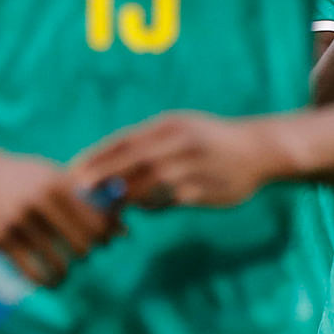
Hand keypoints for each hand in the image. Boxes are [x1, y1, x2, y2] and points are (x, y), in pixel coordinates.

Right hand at [0, 151, 115, 286]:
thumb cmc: (24, 177)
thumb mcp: (55, 178)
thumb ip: (89, 200)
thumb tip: (125, 230)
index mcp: (59, 184)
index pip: (96, 219)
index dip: (105, 236)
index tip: (104, 243)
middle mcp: (40, 201)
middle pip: (80, 242)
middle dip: (86, 254)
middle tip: (83, 256)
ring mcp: (18, 220)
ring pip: (56, 259)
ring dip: (64, 272)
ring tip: (65, 274)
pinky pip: (29, 268)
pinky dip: (43, 280)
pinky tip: (49, 283)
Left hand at [77, 112, 294, 210]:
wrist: (260, 149)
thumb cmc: (211, 141)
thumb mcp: (180, 132)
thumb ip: (148, 148)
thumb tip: (110, 170)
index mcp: (171, 126)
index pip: (125, 141)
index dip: (97, 156)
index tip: (72, 170)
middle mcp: (181, 143)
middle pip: (133, 161)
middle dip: (103, 176)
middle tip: (79, 192)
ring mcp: (195, 166)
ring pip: (150, 184)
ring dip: (126, 196)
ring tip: (107, 206)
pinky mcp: (206, 189)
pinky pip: (171, 201)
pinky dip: (154, 205)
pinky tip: (147, 207)